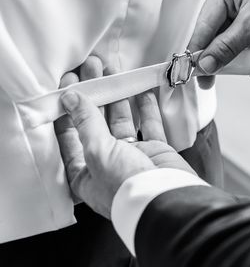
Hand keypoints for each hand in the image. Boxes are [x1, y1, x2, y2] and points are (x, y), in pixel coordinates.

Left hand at [54, 57, 194, 217]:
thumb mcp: (98, 152)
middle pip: (95, 123)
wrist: (166, 198)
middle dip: (92, 95)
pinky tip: (141, 89)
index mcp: (85, 174)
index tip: (67, 85)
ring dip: (116, 95)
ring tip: (111, 70)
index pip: (69, 136)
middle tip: (89, 68)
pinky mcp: (155, 151)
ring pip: (121, 120)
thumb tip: (72, 98)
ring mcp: (132, 156)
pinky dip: (146, 106)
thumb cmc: (128, 187)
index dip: (66, 109)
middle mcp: (107, 164)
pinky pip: (149, 124)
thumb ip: (86, 122)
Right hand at [189, 0, 249, 83]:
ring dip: (239, 53)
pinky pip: (245, 36)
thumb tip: (205, 64)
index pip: (203, 24)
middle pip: (215, 32)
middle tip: (210, 80)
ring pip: (231, 37)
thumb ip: (227, 47)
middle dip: (220, 54)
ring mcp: (245, 4)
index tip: (191, 72)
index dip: (197, 50)